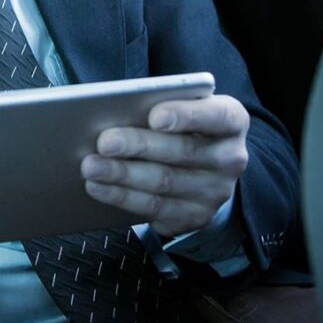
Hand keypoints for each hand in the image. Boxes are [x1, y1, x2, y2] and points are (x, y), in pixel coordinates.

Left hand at [81, 94, 249, 237]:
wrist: (208, 172)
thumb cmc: (187, 128)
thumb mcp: (186, 110)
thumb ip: (162, 106)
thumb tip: (116, 108)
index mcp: (231, 121)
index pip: (216, 116)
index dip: (186, 115)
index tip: (155, 116)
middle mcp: (229, 157)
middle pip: (182, 151)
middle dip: (139, 146)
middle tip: (104, 142)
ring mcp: (215, 191)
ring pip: (164, 182)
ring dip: (122, 174)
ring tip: (91, 165)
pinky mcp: (195, 216)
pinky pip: (154, 207)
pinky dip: (122, 196)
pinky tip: (98, 186)